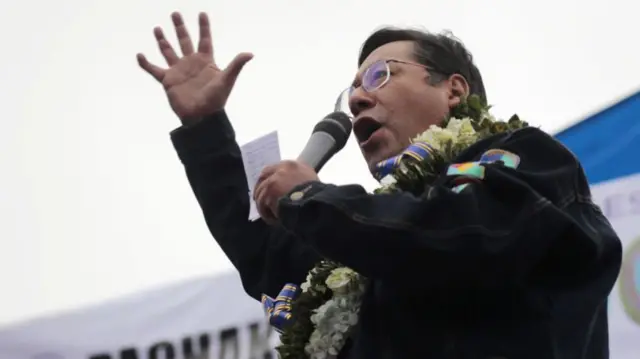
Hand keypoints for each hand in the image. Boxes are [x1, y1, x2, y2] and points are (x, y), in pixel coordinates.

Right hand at [137, 12, 252, 124]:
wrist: (201, 116)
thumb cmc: (216, 100)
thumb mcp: (227, 80)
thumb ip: (236, 65)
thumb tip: (250, 54)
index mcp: (205, 61)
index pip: (204, 40)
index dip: (204, 27)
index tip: (202, 13)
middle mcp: (191, 63)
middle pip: (184, 41)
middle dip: (180, 27)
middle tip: (175, 13)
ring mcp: (178, 71)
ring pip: (168, 51)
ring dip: (163, 40)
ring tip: (158, 29)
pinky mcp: (168, 81)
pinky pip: (154, 70)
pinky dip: (146, 63)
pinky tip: (139, 55)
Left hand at [254, 161, 318, 223]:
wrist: (317, 205)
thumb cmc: (317, 199)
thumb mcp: (310, 184)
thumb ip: (298, 183)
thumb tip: (288, 192)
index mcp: (294, 165)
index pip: (274, 168)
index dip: (269, 179)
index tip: (268, 189)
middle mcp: (284, 168)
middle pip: (263, 176)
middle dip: (260, 189)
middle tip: (260, 201)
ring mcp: (275, 178)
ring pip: (261, 192)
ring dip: (264, 205)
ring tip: (272, 216)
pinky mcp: (270, 190)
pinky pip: (262, 204)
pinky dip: (266, 214)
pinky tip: (274, 220)